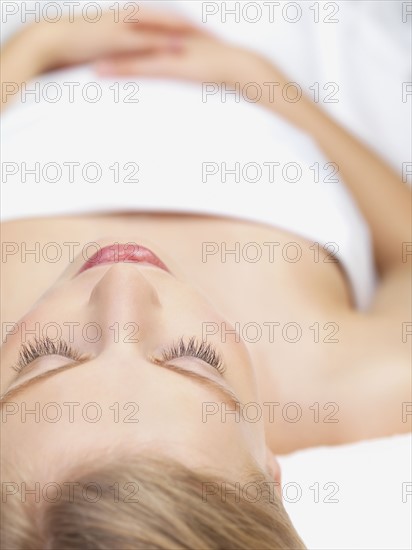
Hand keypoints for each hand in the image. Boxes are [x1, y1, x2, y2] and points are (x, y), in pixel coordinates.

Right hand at [20, 7, 196, 73]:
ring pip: (161, 25)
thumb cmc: (77, 42)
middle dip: (193, 26)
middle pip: (169, 18)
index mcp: (129, 17)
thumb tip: (135, 56)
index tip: (205, 32)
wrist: (52, 38)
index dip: (185, 24)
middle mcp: (130, 17)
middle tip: (216, 34)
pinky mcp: (116, 38)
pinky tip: (179, 48)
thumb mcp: (106, 43)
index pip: (163, 18)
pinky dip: (163, 43)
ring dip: (184, 31)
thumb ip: (124, 46)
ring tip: (207, 39)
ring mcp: (124, 26)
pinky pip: (144, 39)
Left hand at [95, 31, 267, 86]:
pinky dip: (119, 68)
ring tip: (84, 60)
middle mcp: (164, 37)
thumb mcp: (200, 57)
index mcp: (170, 33)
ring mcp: (165, 49)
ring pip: (129, 51)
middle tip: (83, 46)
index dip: (119, 35)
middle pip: (129, 37)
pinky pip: (139, 66)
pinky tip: (103, 71)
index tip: (99, 40)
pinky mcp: (168, 63)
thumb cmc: (223, 64)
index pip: (140, 31)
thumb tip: (178, 60)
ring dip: (106, 55)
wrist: (239, 66)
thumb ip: (185, 55)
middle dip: (106, 42)